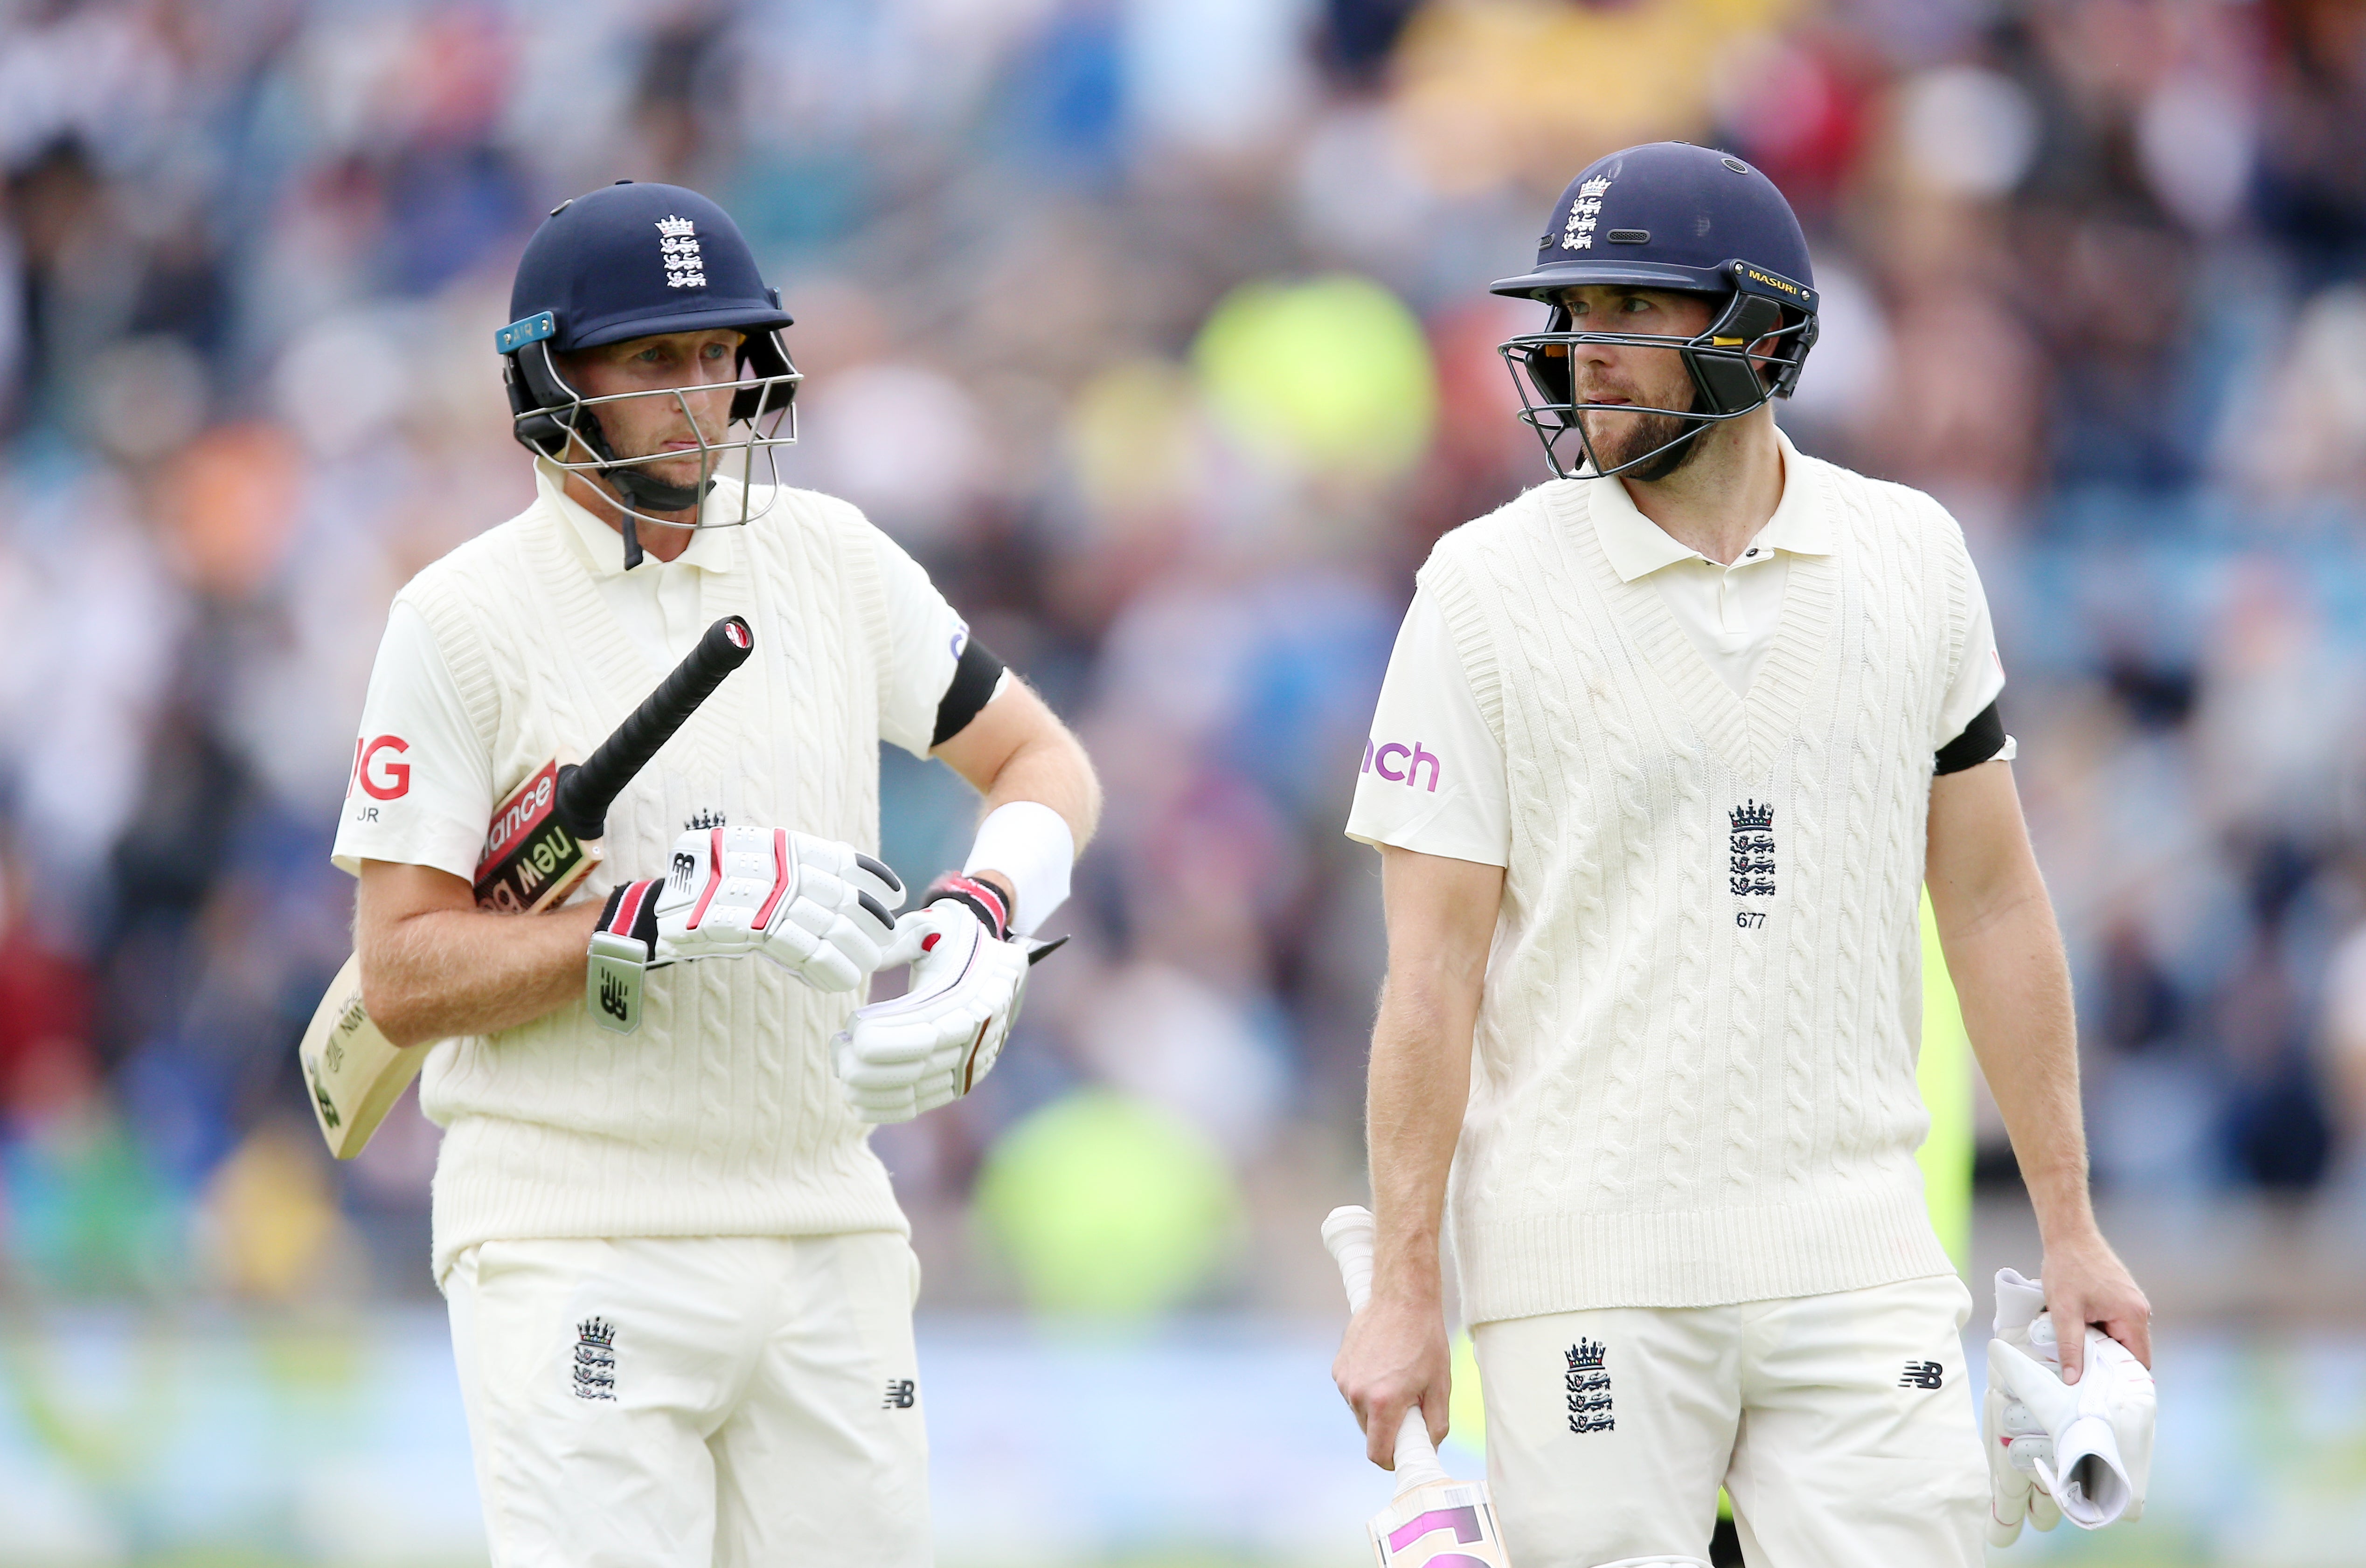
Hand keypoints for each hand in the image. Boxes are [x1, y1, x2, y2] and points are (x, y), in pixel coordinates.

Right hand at [600, 827, 903, 990]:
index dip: (872, 877)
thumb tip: (844, 908)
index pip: (840, 859)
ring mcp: (768, 896)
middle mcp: (779, 866)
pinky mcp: (755, 926)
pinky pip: (806, 949)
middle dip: (870, 923)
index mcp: (782, 847)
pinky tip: (843, 978)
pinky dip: (830, 967)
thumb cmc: (714, 893)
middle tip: (884, 943)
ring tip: (867, 965)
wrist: (664, 910)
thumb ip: (797, 880)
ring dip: (856, 950)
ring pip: (830, 925)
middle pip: (842, 897)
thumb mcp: (759, 871)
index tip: (895, 894)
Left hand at [831, 879, 1033, 1122]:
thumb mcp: (929, 926)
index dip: (884, 1039)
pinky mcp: (960, 1082)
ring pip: (915, 1092)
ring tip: (841, 1065)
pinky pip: (920, 1105)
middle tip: (838, 1048)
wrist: (996, 961)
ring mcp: (971, 1065)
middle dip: (867, 1067)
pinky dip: (885, 1108)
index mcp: (977, 997)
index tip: (851, 1026)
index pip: (927, 1034)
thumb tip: (859, 960)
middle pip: (917, 1069)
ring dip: (869, 1089)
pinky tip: (856, 1099)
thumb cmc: (953, 939)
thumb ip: (894, 943)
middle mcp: (979, 1039)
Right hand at [1332, 1291, 1451, 1469]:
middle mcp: (1357, 1394)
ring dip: (1377, 1407)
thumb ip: (1435, 1424)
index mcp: (1383, 1403)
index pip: (1378, 1453)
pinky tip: (1383, 1367)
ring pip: (1360, 1411)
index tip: (1404, 1453)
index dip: (1393, 1459)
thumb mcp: (1440, 1385)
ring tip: (1397, 1381)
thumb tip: (1428, 1447)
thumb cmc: (1425, 1339)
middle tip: (1409, 1408)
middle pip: (1370, 1432)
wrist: (1402, 1297)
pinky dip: (1367, 1389)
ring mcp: (1344, 1379)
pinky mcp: (1338, 1366)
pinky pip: (1352, 1391)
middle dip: (1388, 1429)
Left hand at [1983, 1267, 2154, 1540]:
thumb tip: (2073, 1381)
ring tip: (2084, 1368)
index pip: (2139, 1362)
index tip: (2112, 1399)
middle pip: (2132, 1353)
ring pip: (2122, 1340)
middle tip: (2093, 1389)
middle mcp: (2139, 1311)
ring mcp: (2131, 1303)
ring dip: (2105, 1351)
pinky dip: (2103, 1337)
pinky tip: (2083, 1343)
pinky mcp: (2121, 1297)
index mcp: (2133, 1317)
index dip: (2126, 1382)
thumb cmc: (2067, 1268)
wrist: (2068, 1234)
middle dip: (2114, 1369)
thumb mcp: (2063, 1310)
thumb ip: (2070, 1346)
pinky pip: (2117, 1326)